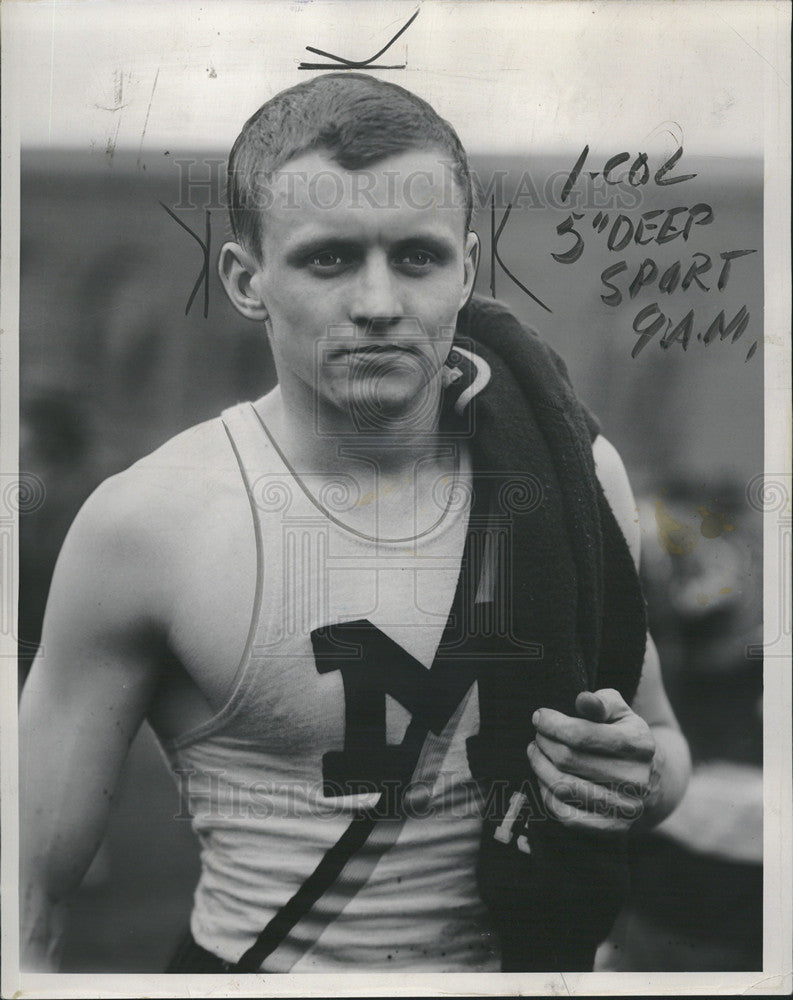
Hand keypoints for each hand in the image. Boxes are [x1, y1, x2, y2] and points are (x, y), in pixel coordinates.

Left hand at [527, 688, 656, 832]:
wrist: (651, 779)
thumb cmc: (624, 735)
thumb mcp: (619, 711)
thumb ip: (601, 702)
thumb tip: (583, 699)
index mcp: (640, 743)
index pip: (583, 734)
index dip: (553, 724)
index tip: (538, 717)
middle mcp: (638, 778)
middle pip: (569, 760)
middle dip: (544, 744)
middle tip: (537, 736)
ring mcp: (627, 807)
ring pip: (564, 787)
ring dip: (540, 767)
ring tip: (535, 752)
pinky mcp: (615, 828)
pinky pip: (568, 816)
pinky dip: (548, 796)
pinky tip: (544, 779)